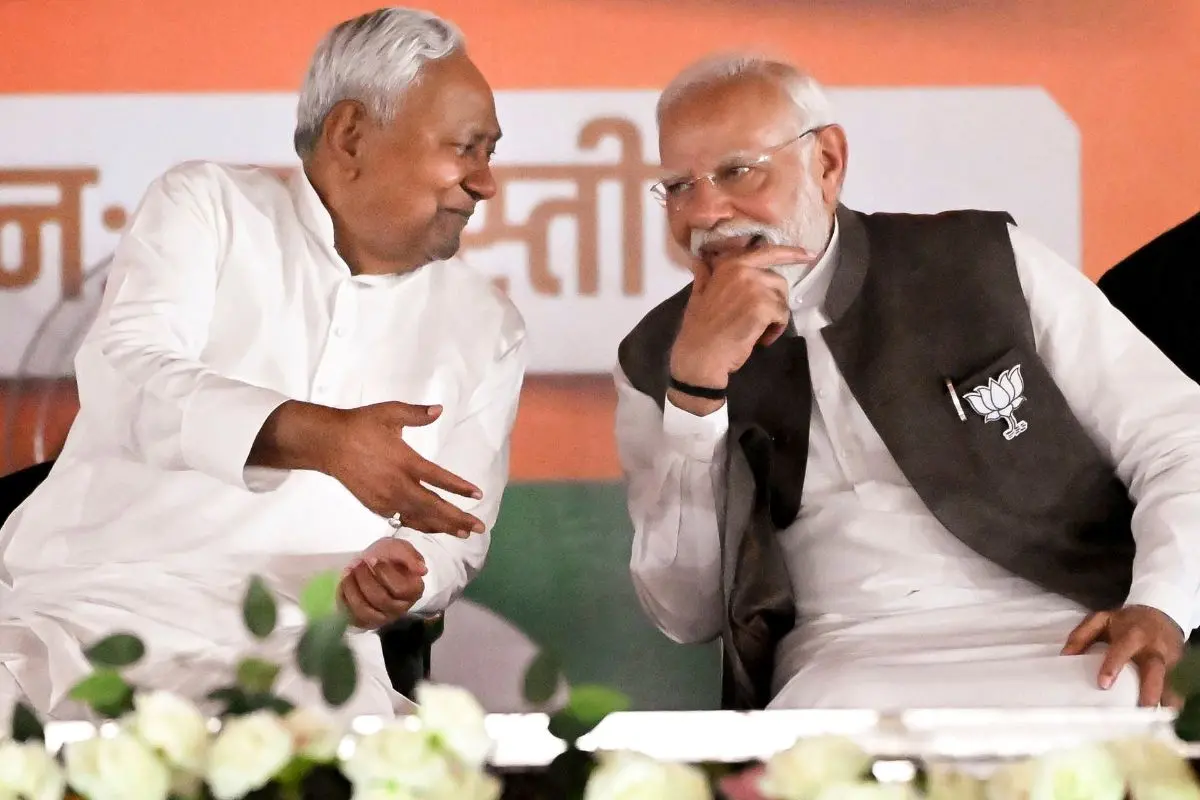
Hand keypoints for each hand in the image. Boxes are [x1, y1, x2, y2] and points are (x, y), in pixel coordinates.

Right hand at [324, 402, 484, 536]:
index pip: (439, 478)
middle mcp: (397, 484)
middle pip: (433, 506)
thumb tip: (439, 410)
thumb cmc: (361, 425)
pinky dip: (420, 525)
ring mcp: (386, 499)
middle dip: (457, 518)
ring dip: (442, 526)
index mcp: (405, 461)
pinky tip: (432, 527)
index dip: (460, 488)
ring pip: (419, 517)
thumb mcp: (390, 412)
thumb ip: (416, 414)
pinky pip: (402, 519)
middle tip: (478, 527)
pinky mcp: (375, 506)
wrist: (328, 444)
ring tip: (462, 533)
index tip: (477, 494)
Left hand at [338, 538, 426, 628]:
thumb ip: (410, 556)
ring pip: (365, 611)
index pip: (400, 589)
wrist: (372, 562)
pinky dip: (344, 599)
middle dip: (365, 579)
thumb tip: (422, 570)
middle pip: (381, 600)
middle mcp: (400, 608)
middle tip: (358, 563)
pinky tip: (344, 583)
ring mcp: (382, 616)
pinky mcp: (365, 621)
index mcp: (413, 591)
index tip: (374, 559)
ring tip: (348, 572)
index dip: (384, 574)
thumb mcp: (400, 548)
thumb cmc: (388, 556)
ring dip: (353, 589)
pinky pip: (352, 616)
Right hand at [669, 244, 812, 393]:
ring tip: (760, 331)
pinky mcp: (763, 307)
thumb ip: (706, 275)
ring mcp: (755, 287)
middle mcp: (743, 269)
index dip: (790, 253)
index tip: (809, 255)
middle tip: (763, 320)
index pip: (767, 251)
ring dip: (775, 317)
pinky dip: (776, 330)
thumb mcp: (699, 294)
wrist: (700, 354)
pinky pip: (782, 316)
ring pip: (782, 300)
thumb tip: (700, 261)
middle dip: (775, 300)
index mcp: (729, 264)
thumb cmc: (698, 328)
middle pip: (778, 280)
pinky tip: (761, 339)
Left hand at [1062, 604, 1184, 706]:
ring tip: (1150, 720)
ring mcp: (1167, 661)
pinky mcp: (1175, 671)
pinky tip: (1163, 713)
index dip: (1113, 666)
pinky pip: (1172, 687)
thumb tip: (1065, 655)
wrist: (1160, 614)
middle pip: (1154, 670)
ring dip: (1161, 700)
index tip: (1103, 684)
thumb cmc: (1125, 622)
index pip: (1123, 649)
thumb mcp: (1101, 619)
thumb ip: (1082, 634)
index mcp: (1133, 634)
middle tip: (1140, 709)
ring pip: (1167, 682)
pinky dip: (1169, 700)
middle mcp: (1153, 649)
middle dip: (1150, 690)